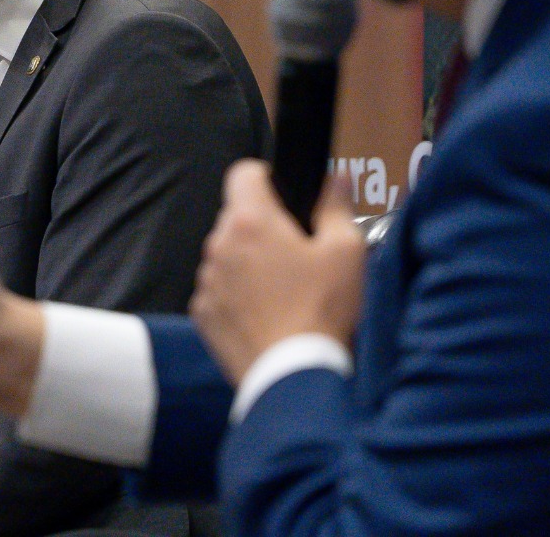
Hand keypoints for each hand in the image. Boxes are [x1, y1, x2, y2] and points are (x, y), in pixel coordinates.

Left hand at [190, 159, 366, 382]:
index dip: (267, 177)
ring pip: (227, 254)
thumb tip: (335, 177)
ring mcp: (207, 281)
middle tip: (298, 253)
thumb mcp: (346, 252)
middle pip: (237, 217)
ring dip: (248, 261)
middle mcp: (219, 245)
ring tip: (284, 289)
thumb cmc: (321, 311)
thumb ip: (337, 205)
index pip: (244, 172)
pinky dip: (238, 294)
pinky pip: (219, 289)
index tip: (285, 196)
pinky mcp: (203, 313)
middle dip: (263, 226)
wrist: (293, 377)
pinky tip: (267, 313)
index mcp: (251, 221)